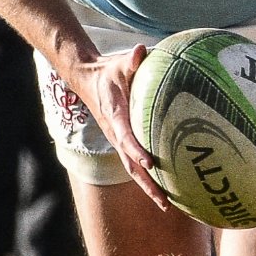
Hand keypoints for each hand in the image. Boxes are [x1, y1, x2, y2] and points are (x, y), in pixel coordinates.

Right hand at [66, 43, 168, 211]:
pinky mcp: (123, 142)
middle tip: (164, 200)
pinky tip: (168, 187)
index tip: (150, 163)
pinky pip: (137, 163)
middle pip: (131, 165)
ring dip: (149, 187)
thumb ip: (131, 59)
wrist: (87, 80)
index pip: (125, 137)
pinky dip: (150, 177)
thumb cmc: (108, 71)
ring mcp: (119, 141)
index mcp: (115, 116)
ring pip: (134, 169)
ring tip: (167, 205)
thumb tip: (141, 50)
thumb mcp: (118, 63)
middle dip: (147, 183)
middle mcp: (115, 134)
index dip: (137, 151)